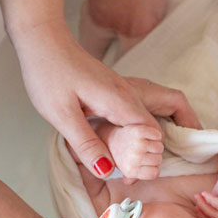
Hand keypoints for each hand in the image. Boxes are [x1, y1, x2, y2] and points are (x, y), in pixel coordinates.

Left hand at [12, 20, 199, 176]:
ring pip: (158, 110)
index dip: (149, 157)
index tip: (135, 176)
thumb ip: (86, 144)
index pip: (153, 133)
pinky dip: (144, 127)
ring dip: (161, 132)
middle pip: (172, 111)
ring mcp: (125, 89)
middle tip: (162, 166)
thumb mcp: (61, 115)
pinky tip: (132, 141)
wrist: (43, 41)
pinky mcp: (116, 89)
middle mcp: (129, 93)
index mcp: (120, 100)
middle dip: (174, 139)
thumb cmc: (48, 73)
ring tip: (152, 158)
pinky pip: (142, 109)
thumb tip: (107, 171)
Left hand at [103, 123, 163, 181]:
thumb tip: (129, 182)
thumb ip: (132, 177)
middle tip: (144, 151)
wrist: (112, 137)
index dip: (153, 167)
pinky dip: (155, 135)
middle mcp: (133, 158)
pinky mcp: (138, 131)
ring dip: (156, 144)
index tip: (146, 162)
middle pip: (158, 160)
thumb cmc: (122, 154)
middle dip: (154, 155)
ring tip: (145, 143)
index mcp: (130, 170)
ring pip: (159, 147)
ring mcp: (136, 144)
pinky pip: (158, 135)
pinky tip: (147, 135)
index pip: (155, 173)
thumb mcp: (127, 169)